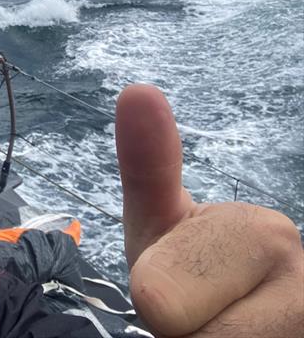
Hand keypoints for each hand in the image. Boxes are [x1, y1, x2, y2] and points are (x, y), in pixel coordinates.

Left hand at [115, 84, 303, 336]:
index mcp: (266, 236)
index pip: (158, 300)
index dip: (157, 299)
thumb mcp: (159, 222)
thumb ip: (147, 167)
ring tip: (221, 327)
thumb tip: (136, 88)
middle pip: (176, 326)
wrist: (246, 320)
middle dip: (178, 327)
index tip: (181, 285)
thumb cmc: (192, 272)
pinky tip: (242, 333)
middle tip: (200, 313)